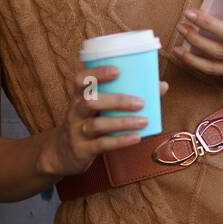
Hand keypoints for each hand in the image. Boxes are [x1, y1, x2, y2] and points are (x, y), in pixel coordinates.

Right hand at [46, 63, 168, 177]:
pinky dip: (120, 140)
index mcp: (78, 96)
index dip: (97, 73)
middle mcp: (75, 111)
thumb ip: (125, 95)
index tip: (117, 70)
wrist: (61, 153)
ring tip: (144, 120)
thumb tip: (161, 85)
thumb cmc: (88, 122)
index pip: (80, 80)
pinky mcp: (81, 150)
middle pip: (90, 102)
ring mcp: (77, 131)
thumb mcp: (99, 108)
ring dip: (122, 122)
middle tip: (141, 102)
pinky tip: (136, 137)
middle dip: (117, 100)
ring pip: (96, 125)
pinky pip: (101, 144)